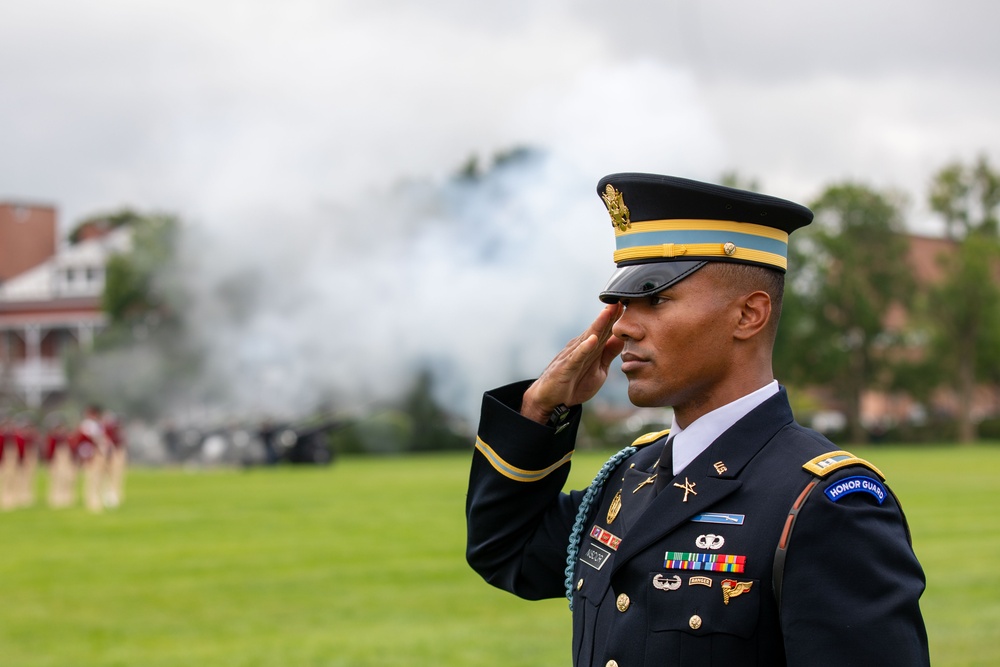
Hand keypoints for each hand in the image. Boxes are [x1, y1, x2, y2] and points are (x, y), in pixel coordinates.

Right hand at [521, 303, 624, 423]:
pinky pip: (576, 357)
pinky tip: (591, 340)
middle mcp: (581, 347)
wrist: (550, 400)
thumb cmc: (574, 383)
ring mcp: (573, 356)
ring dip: (598, 325)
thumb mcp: (599, 370)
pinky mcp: (566, 367)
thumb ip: (609, 354)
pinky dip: (584, 348)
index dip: (616, 317)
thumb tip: (622, 338)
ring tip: (608, 312)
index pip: (606, 329)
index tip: (629, 302)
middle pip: (598, 328)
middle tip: (620, 298)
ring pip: (588, 338)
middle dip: (609, 314)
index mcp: (591, 348)